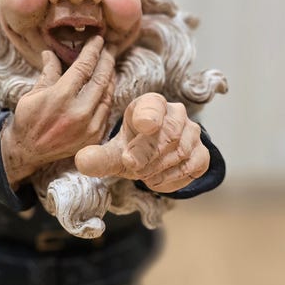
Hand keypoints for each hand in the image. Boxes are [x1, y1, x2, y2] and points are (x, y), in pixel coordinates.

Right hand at [1, 36, 115, 185]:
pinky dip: (107, 95)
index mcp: (61, 97)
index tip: (98, 39)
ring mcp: (89, 126)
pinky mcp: (94, 136)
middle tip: (110, 46)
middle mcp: (79, 111)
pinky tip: (106, 85)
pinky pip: (107, 110)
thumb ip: (48, 72)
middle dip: (107, 59)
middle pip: (101, 78)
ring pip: (107, 94)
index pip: (84, 66)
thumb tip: (50, 52)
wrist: (28, 151)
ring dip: (110, 76)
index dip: (93, 50)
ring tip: (109, 63)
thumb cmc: (27, 119)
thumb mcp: (33, 93)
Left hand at [75, 93, 209, 192]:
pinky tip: (157, 180)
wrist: (150, 160)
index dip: (150, 116)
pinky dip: (173, 179)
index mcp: (150, 104)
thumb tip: (82, 162)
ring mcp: (192, 133)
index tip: (144, 126)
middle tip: (132, 166)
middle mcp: (175, 113)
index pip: (154, 105)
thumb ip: (98, 157)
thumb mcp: (112, 153)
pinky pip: (193, 166)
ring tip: (142, 173)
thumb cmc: (130, 149)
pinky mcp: (202, 153)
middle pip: (168, 133)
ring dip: (158, 168)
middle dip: (147, 154)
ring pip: (181, 151)